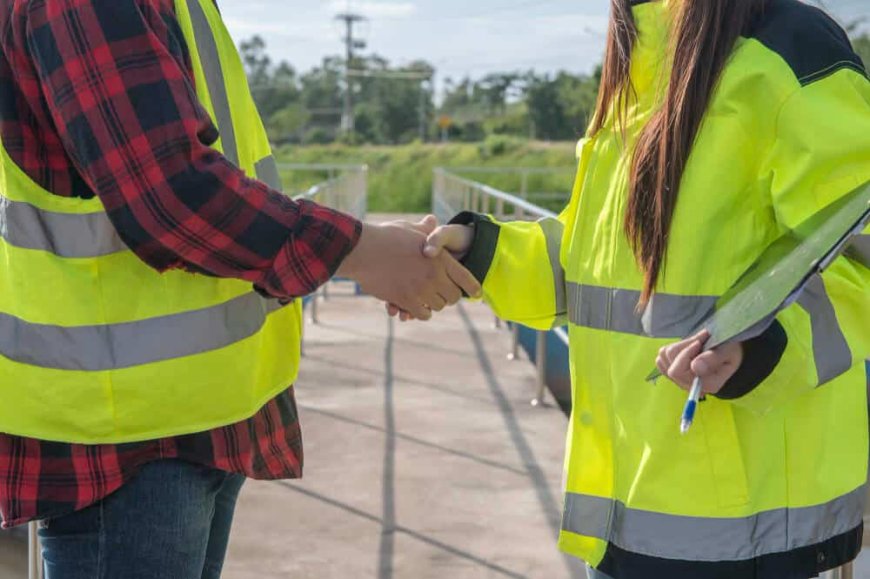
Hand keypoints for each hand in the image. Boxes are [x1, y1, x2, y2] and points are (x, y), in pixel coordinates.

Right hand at [338, 219, 480, 320]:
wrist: (362, 250)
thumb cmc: (385, 237)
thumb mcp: (409, 229)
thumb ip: (425, 230)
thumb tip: (431, 219)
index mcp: (440, 257)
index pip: (466, 277)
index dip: (473, 287)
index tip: (476, 294)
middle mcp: (434, 275)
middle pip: (454, 297)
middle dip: (449, 296)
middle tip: (442, 294)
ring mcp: (421, 289)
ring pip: (438, 306)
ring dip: (433, 304)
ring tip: (426, 299)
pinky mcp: (406, 300)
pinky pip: (422, 314)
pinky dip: (420, 313)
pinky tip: (415, 307)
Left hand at [656, 330, 742, 394]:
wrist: (728, 353)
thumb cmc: (730, 352)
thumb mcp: (727, 352)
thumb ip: (713, 358)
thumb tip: (695, 366)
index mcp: (706, 385)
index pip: (679, 372)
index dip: (686, 354)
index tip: (699, 342)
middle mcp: (690, 386)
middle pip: (671, 367)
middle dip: (683, 348)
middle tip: (699, 340)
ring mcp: (679, 379)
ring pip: (665, 358)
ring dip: (680, 346)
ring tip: (697, 343)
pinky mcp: (671, 370)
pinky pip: (662, 357)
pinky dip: (673, 348)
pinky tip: (687, 347)